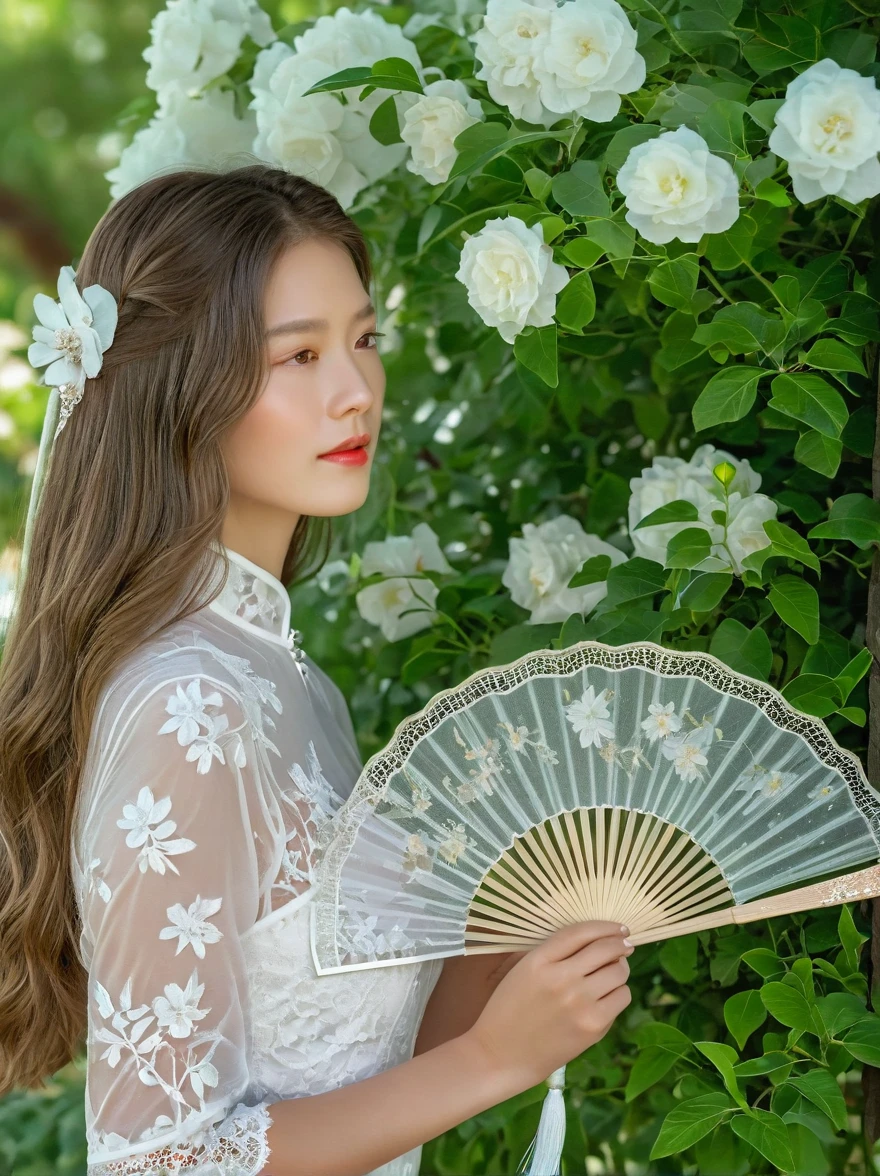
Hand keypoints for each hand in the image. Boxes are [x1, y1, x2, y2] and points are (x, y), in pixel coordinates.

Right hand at [465, 920, 632, 1091]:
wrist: (501, 1055)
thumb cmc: (509, 1009)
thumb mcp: (522, 970)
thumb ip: (553, 953)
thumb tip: (594, 940)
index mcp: (539, 961)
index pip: (581, 932)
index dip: (604, 926)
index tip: (617, 927)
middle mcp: (561, 978)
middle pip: (606, 949)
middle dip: (620, 944)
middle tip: (624, 945)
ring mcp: (579, 1004)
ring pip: (619, 972)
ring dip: (620, 967)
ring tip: (614, 970)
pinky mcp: (592, 1026)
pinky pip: (621, 998)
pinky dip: (619, 992)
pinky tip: (608, 994)